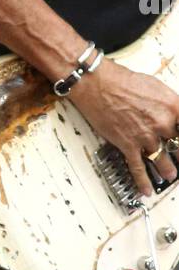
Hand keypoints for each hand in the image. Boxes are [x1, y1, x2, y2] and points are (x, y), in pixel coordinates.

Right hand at [68, 57, 178, 196]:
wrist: (98, 84)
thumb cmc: (123, 80)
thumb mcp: (156, 86)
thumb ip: (168, 103)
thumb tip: (172, 113)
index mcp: (172, 106)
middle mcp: (162, 123)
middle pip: (178, 145)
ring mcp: (145, 136)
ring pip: (162, 159)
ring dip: (168, 170)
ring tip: (171, 175)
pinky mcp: (128, 144)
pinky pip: (138, 168)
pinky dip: (142, 181)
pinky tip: (146, 189)